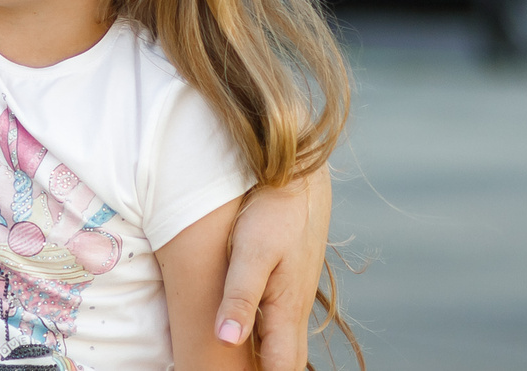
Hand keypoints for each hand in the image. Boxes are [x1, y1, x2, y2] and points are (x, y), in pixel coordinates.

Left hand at [217, 168, 331, 370]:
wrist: (299, 175)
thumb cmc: (273, 210)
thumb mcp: (251, 251)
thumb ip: (239, 296)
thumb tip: (227, 340)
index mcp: (287, 309)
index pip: (281, 367)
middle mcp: (295, 307)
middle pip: (288, 359)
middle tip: (244, 370)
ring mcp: (295, 292)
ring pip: (285, 339)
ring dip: (270, 356)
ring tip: (247, 361)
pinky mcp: (290, 277)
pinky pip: (281, 318)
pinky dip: (268, 333)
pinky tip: (251, 327)